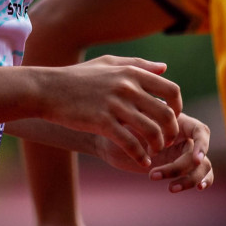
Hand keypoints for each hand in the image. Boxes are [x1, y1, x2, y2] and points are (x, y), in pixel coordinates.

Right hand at [37, 56, 181, 166]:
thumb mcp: (108, 63)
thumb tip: (164, 68)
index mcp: (132, 73)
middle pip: (166, 113)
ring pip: (151, 131)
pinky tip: (142, 162)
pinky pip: (130, 143)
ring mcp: (115, 105)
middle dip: (171, 131)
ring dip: (157, 146)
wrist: (47, 89)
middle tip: (166, 141)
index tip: (172, 118)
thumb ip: (138, 64)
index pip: (171, 90)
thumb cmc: (78, 77)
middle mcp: (127, 87)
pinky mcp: (102, 122)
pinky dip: (140, 156)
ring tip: (153, 152)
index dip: (177, 107)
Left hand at [94, 113, 213, 191]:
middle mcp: (184, 136)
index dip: (201, 145)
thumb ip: (144, 127)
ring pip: (202, 167)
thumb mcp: (130, 124)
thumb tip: (158, 135)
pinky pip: (199, 174)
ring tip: (170, 188)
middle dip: (180, 168)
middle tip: (153, 175)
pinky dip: (204, 181)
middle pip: (198, 154)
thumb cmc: (119, 128)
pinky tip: (198, 188)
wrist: (111, 141)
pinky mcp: (180, 168)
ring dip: (189, 179)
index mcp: (177, 121)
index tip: (195, 159)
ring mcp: (183, 152)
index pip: (200, 131)